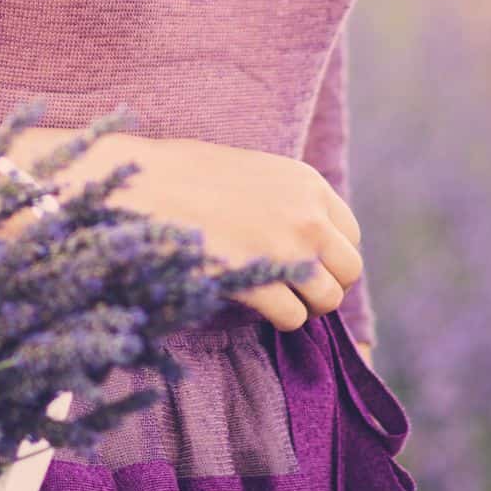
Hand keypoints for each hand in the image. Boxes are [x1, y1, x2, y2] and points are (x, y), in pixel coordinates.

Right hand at [82, 134, 364, 334]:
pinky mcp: (259, 282)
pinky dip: (279, 318)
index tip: (307, 264)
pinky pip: (293, 317)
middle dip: (326, 284)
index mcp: (307, 183)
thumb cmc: (184, 176)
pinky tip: (254, 305)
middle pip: (348, 270)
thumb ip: (288, 200)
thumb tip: (308, 236)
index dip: (330, 255)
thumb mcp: (252, 171)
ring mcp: (286, 250)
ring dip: (305, 306)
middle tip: (295, 289)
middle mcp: (307, 215)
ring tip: (275, 299)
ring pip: (327, 299)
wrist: (140, 187)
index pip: (350, 234)